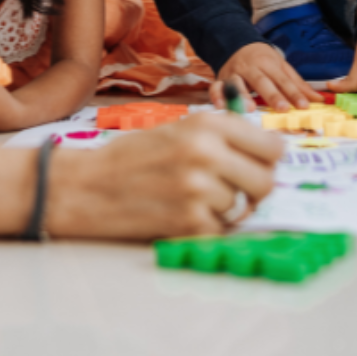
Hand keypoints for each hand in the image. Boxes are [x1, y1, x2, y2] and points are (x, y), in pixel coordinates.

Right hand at [47, 114, 284, 238]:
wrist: (84, 186)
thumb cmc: (130, 157)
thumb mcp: (177, 130)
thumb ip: (221, 138)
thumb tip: (269, 153)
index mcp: (206, 125)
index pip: (271, 146)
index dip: (268, 160)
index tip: (261, 166)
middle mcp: (206, 153)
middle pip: (265, 182)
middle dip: (254, 190)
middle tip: (235, 190)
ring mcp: (198, 189)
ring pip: (242, 208)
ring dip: (225, 210)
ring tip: (195, 200)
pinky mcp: (188, 222)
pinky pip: (220, 230)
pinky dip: (207, 228)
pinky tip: (182, 215)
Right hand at [212, 42, 324, 112]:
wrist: (235, 44)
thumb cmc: (262, 60)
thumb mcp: (281, 66)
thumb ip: (298, 84)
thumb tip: (318, 99)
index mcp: (268, 63)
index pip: (283, 80)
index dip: (294, 93)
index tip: (304, 106)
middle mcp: (251, 68)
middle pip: (262, 82)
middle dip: (272, 95)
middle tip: (282, 108)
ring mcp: (234, 74)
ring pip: (237, 84)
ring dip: (243, 96)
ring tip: (250, 109)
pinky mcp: (220, 80)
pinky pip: (216, 88)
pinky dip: (217, 97)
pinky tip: (221, 107)